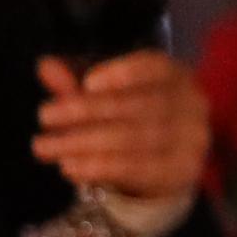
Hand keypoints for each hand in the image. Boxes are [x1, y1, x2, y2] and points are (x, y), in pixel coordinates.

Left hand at [35, 53, 208, 204]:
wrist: (164, 163)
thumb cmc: (130, 118)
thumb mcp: (103, 96)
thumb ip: (77, 83)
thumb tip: (46, 66)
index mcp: (175, 75)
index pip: (154, 67)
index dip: (122, 73)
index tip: (87, 84)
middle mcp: (191, 103)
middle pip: (136, 105)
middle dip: (85, 111)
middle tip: (44, 116)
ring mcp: (191, 139)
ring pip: (132, 138)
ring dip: (82, 143)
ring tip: (45, 147)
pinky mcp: (182, 170)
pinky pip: (136, 169)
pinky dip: (97, 167)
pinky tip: (69, 166)